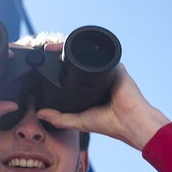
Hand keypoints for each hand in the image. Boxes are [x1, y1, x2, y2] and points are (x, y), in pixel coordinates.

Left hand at [35, 54, 169, 149]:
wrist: (130, 121)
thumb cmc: (111, 124)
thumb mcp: (79, 121)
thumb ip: (60, 118)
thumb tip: (41, 113)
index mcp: (93, 90)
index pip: (74, 74)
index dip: (60, 67)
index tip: (44, 61)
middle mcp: (100, 79)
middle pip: (80, 61)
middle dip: (63, 54)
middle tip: (45, 50)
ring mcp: (109, 72)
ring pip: (89, 55)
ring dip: (72, 48)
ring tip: (53, 47)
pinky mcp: (116, 67)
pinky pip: (102, 54)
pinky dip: (88, 49)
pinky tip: (72, 47)